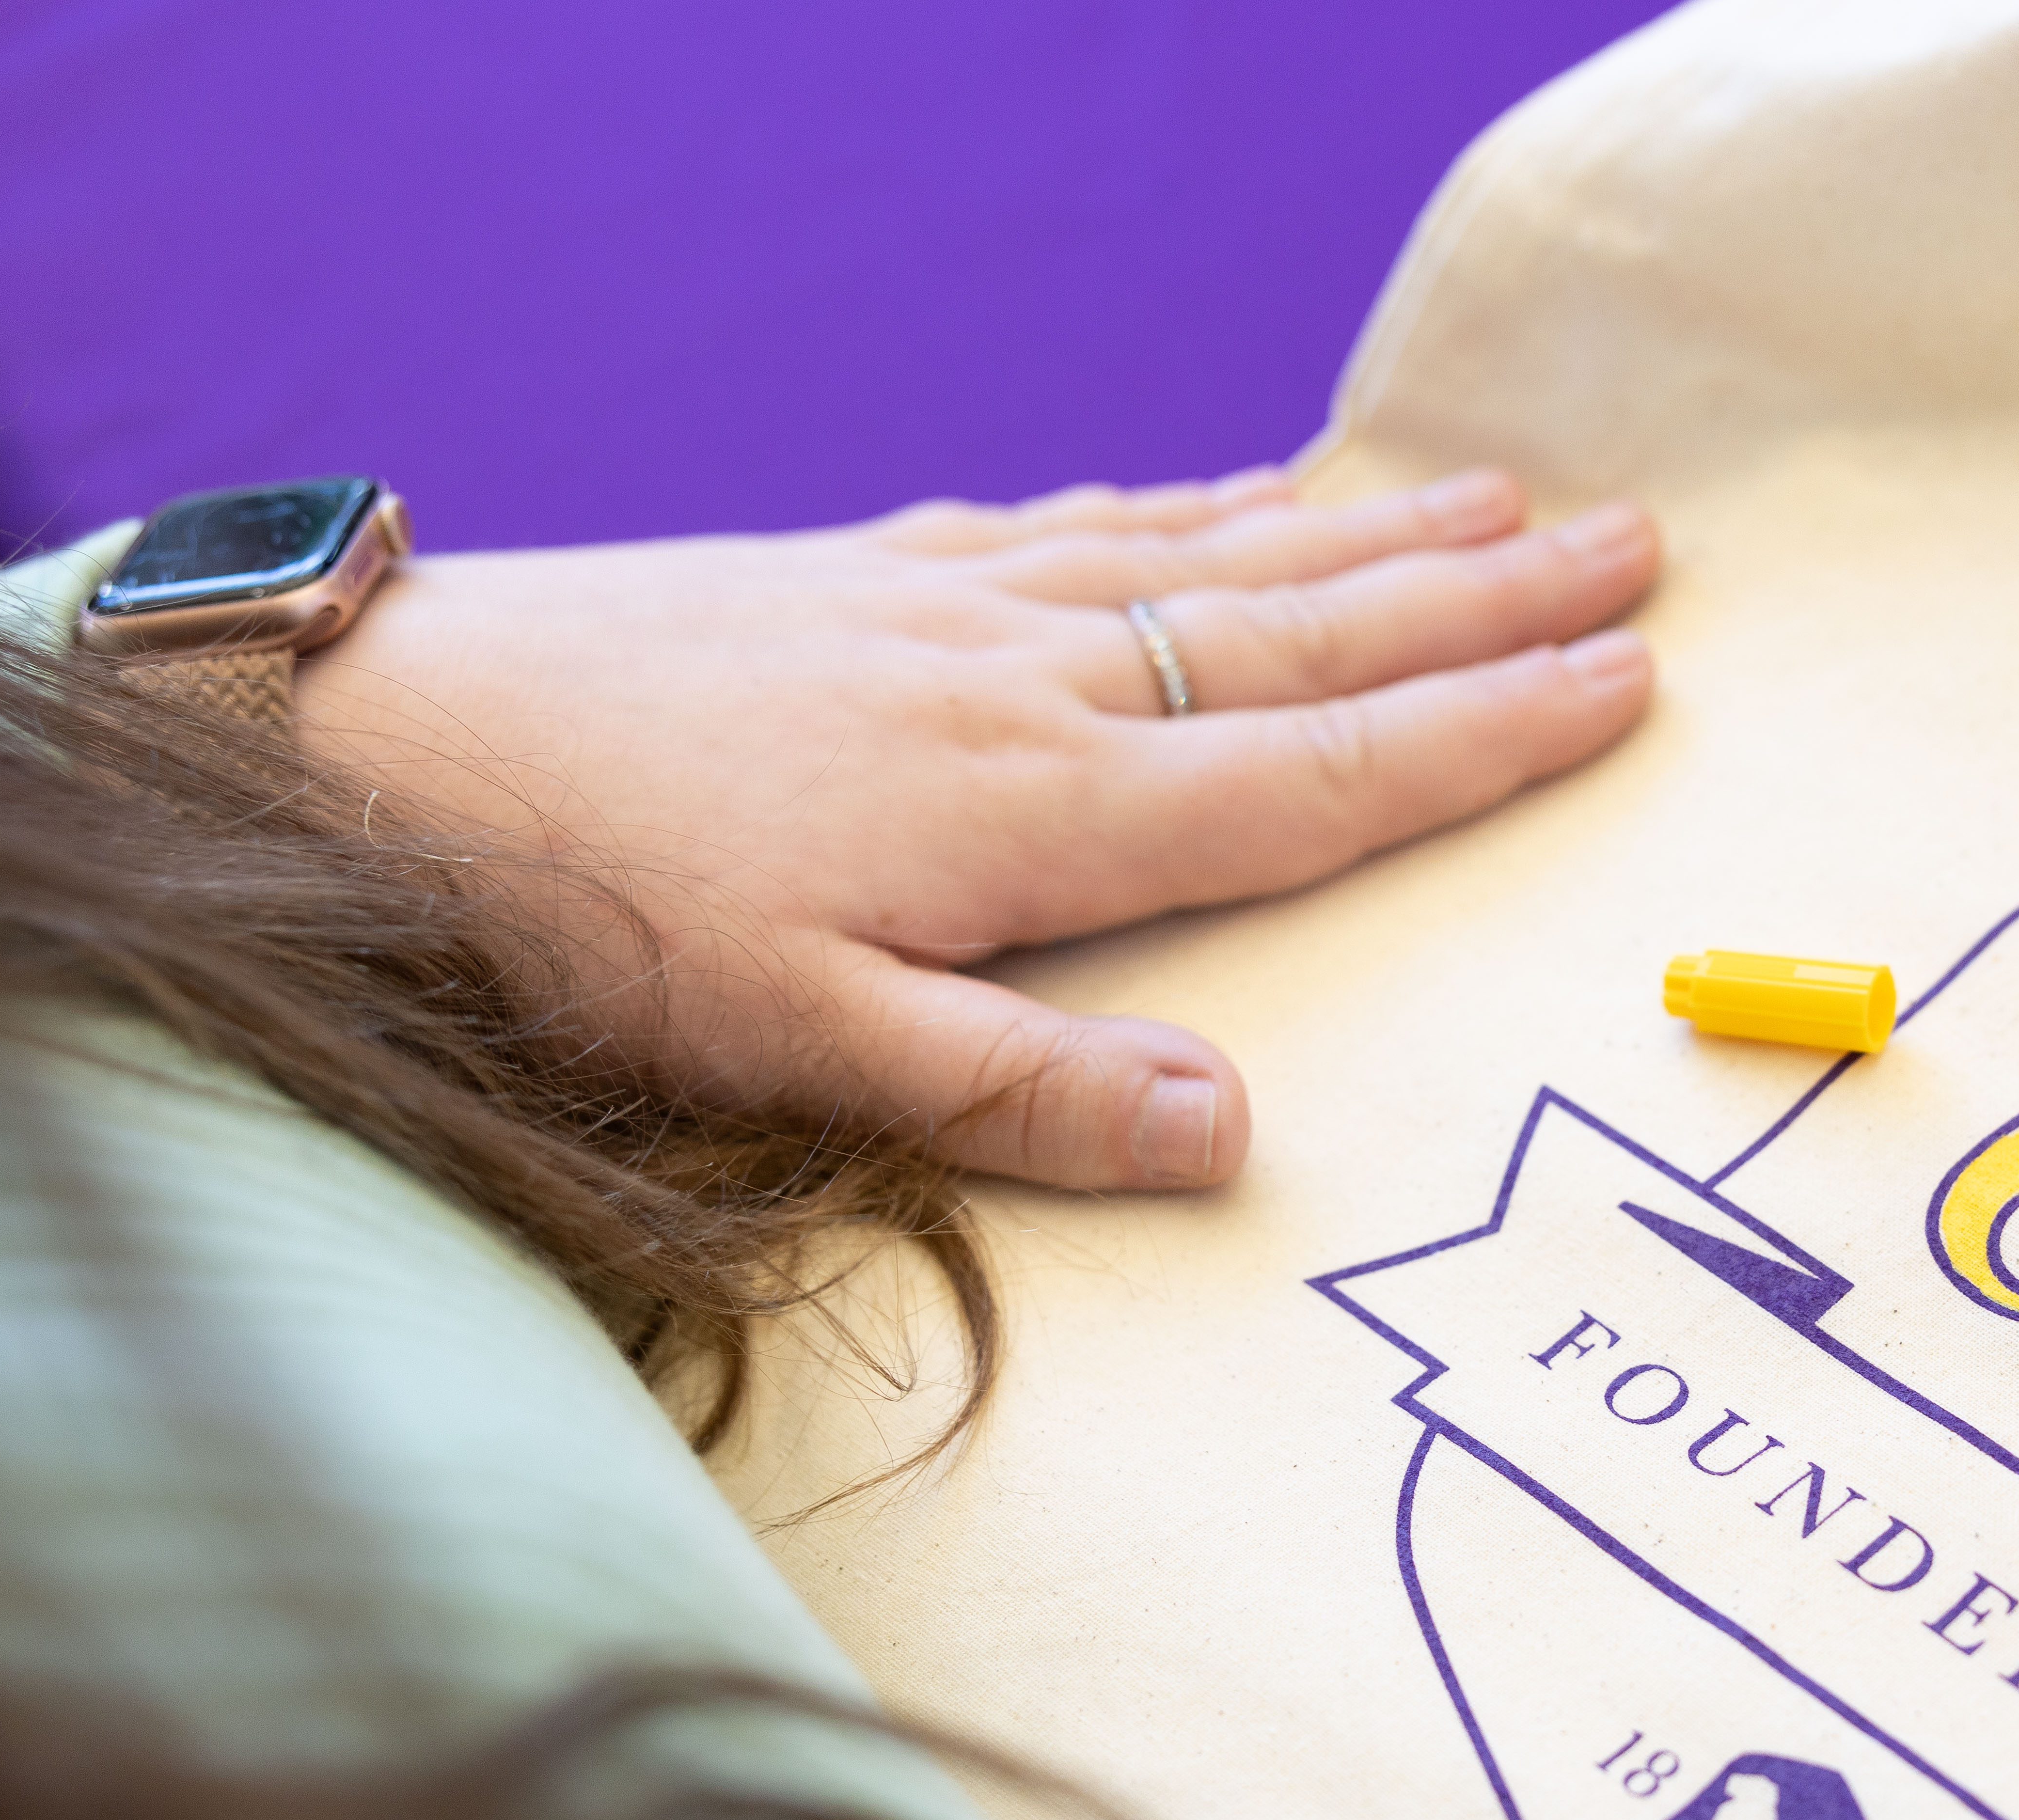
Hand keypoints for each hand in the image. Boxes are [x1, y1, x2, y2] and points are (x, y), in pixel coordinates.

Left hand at [290, 466, 1659, 1188]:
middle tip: (1638, 545)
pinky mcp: (863, 574)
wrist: (380, 740)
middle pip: (1301, 634)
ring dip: (1368, 533)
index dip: (1482, 732)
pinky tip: (1240, 488)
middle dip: (1483, 600)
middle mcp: (1020, 682)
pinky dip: (1189, 503)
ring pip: (1210, 558)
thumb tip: (1232, 1132)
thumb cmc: (587, 910)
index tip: (1626, 679)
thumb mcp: (799, 1054)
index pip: (1316, 773)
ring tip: (1496, 501)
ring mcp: (945, 609)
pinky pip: (1079, 525)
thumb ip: (1019, 1094)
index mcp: (1033, 811)